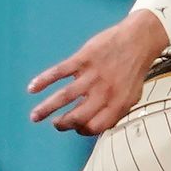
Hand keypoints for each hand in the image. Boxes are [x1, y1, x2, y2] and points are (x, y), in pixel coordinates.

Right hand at [27, 10, 169, 135]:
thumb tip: (96, 126)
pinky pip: (59, 72)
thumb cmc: (134, 70)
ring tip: (35, 117)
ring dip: (46, 108)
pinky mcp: (83, 58)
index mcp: (117, 104)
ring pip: (64, 97)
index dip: (82, 130)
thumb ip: (115, 111)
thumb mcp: (132, 96)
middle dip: (62, 124)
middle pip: (77, 116)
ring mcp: (92, 75)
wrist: (138, 40)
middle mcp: (104, 93)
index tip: (75, 128)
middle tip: (55, 124)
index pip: (94, 127)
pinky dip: (43, 80)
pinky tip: (32, 88)